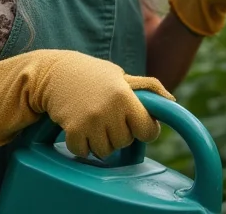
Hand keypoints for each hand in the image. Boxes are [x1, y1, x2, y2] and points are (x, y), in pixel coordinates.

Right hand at [0, 49, 173, 157]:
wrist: (53, 72)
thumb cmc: (91, 74)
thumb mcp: (119, 75)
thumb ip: (146, 87)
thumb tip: (172, 101)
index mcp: (125, 94)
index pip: (148, 130)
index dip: (143, 128)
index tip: (133, 121)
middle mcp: (110, 108)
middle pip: (125, 142)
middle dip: (118, 132)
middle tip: (106, 114)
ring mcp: (91, 120)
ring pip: (106, 152)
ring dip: (99, 140)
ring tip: (91, 119)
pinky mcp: (73, 130)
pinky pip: (84, 152)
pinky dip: (80, 144)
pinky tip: (77, 126)